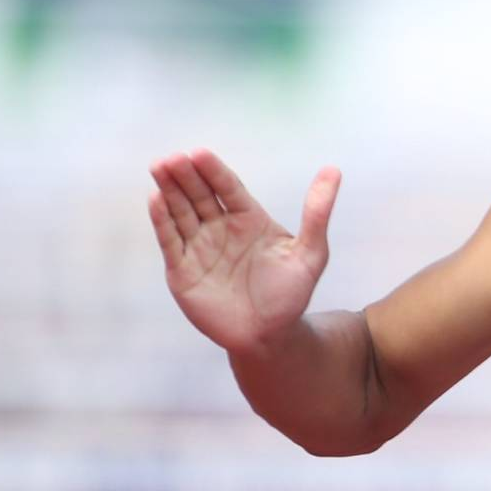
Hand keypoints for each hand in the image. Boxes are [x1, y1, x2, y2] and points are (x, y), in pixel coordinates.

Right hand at [147, 151, 337, 353]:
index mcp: (249, 219)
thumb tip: (334, 169)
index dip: (214, 171)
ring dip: (169, 191)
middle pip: (199, 195)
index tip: (200, 153)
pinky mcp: (182, 269)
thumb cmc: (291, 295)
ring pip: (180, 212)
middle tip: (173, 158)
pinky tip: (155, 200)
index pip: (228, 188)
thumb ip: (318, 213)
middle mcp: (220, 228)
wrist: (269, 337)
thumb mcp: (311, 253)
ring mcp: (199, 247)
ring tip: (159, 168)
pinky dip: (162, 221)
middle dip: (185, 175)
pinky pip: (170, 240)